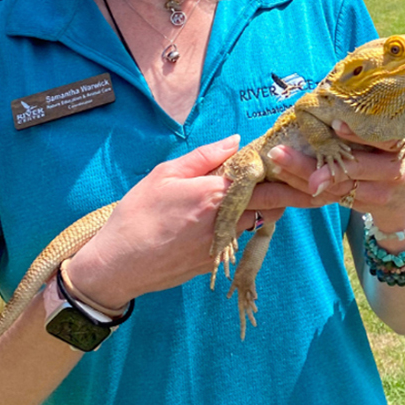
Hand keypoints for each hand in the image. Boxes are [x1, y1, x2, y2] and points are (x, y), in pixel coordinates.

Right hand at [65, 135, 284, 308]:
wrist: (120, 264)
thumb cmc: (138, 213)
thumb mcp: (166, 174)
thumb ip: (205, 156)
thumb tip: (236, 141)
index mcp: (215, 194)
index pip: (265, 182)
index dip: (278, 172)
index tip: (281, 162)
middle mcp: (227, 221)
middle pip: (274, 205)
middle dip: (285, 192)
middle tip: (283, 180)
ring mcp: (225, 245)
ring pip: (261, 223)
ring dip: (266, 209)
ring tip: (255, 194)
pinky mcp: (217, 261)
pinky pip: (242, 239)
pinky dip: (244, 226)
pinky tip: (229, 217)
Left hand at [263, 121, 404, 239]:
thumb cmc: (392, 148)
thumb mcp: (391, 128)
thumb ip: (368, 118)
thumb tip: (327, 98)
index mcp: (402, 142)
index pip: (383, 139)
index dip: (358, 134)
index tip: (335, 125)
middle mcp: (394, 170)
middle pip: (351, 169)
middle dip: (311, 164)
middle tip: (279, 154)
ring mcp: (382, 193)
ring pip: (337, 189)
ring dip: (300, 179)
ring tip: (274, 166)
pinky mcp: (365, 208)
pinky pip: (332, 201)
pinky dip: (305, 194)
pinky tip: (282, 184)